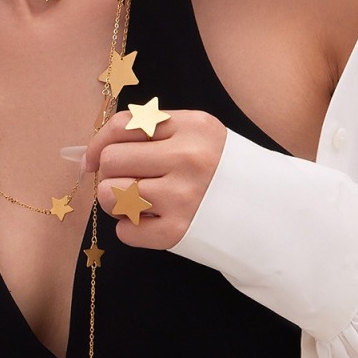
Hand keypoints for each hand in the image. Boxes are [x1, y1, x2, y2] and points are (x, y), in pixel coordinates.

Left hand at [85, 109, 226, 249]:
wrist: (269, 215)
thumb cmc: (220, 172)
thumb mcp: (196, 137)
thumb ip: (149, 135)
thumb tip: (88, 155)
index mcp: (192, 127)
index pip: (123, 125)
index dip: (98, 143)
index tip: (92, 159)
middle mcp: (188, 158)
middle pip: (111, 160)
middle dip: (109, 174)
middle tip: (128, 182)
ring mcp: (183, 196)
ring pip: (109, 194)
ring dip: (116, 201)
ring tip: (138, 202)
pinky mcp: (179, 232)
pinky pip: (124, 231)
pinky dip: (131, 229)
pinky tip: (152, 222)